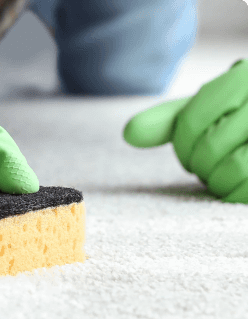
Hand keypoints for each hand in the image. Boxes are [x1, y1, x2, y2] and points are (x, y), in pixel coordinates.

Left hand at [123, 59, 247, 202]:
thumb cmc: (240, 115)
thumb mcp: (207, 110)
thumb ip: (169, 121)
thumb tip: (129, 133)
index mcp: (241, 78)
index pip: (191, 123)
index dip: (182, 147)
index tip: (191, 154)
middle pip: (210, 147)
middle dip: (200, 166)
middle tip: (207, 167)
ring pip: (235, 168)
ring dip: (218, 182)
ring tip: (221, 176)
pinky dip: (235, 193)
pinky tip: (235, 187)